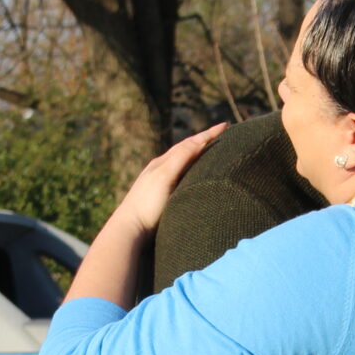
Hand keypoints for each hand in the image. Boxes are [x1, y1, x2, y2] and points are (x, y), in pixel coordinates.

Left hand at [113, 123, 227, 231]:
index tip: (225, 125)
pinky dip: (190, 171)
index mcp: (162, 163)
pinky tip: (194, 178)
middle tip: (221, 135)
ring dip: (196, 155)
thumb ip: (181, 157)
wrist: (130, 230)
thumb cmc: (147, 204)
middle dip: (203, 141)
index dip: (207, 135)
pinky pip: (179, 178)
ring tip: (210, 151)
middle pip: (185, 151)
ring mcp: (159, 184)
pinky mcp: (160, 199)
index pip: (189, 144)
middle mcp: (160, 171)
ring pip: (181, 164)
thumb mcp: (165, 176)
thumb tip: (200, 141)